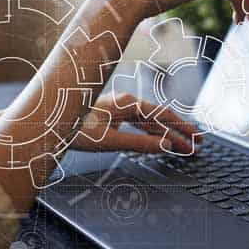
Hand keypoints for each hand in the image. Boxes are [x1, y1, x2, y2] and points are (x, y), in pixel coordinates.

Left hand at [71, 92, 199, 153]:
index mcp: (129, 103)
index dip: (182, 129)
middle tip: (198, 144)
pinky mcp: (114, 115)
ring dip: (167, 135)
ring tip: (183, 146)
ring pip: (151, 122)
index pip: (163, 116)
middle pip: (160, 118)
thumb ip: (140, 144)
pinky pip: (140, 124)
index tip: (197, 139)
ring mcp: (121, 108)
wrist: (50, 123)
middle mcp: (127, 102)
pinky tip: (160, 143)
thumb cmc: (75, 130)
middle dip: (180, 132)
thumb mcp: (110, 141)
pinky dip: (153, 134)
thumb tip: (166, 146)